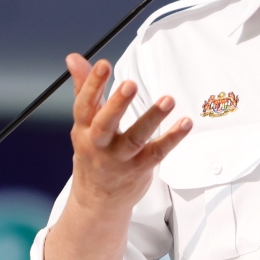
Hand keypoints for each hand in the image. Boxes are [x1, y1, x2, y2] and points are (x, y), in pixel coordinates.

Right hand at [66, 54, 192, 216]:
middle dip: (117, 104)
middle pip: (105, 123)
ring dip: (152, 118)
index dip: (92, 84)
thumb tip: (74, 58)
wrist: (97, 201)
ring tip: (168, 100)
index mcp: (83, 129)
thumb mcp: (83, 123)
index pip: (84, 105)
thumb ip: (83, 88)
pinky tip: (185, 123)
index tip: (103, 64)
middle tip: (130, 84)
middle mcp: (99, 145)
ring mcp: (120, 159)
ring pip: (135, 138)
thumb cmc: (92, 153)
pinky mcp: (140, 168)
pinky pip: (157, 153)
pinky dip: (172, 138)